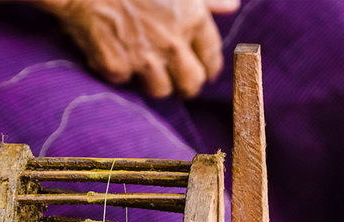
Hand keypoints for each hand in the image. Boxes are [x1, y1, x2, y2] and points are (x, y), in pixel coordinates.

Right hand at [38, 0, 238, 98]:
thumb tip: (232, 6)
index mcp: (192, 18)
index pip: (212, 58)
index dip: (208, 68)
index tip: (202, 71)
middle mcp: (173, 42)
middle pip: (191, 83)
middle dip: (185, 86)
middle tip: (177, 83)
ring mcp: (144, 57)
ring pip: (160, 90)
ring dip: (153, 81)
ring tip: (142, 66)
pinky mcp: (117, 67)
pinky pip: (124, 81)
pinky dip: (118, 71)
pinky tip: (112, 52)